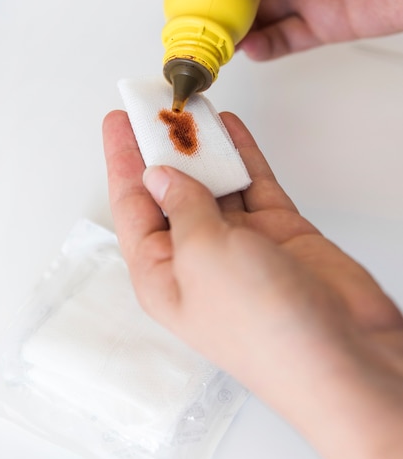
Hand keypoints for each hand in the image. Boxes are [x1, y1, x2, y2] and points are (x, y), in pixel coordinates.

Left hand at [103, 109, 402, 458]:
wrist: (340, 352)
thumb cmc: (262, 327)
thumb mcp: (202, 256)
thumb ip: (182, 209)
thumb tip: (160, 176)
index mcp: (163, 273)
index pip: (133, 206)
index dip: (123, 160)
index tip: (119, 120)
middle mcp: (197, 257)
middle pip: (172, 189)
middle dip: (163, 147)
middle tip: (157, 106)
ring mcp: (239, 243)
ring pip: (214, 183)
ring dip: (204, 147)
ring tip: (193, 108)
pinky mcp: (277, 233)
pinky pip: (253, 184)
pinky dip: (243, 156)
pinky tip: (229, 130)